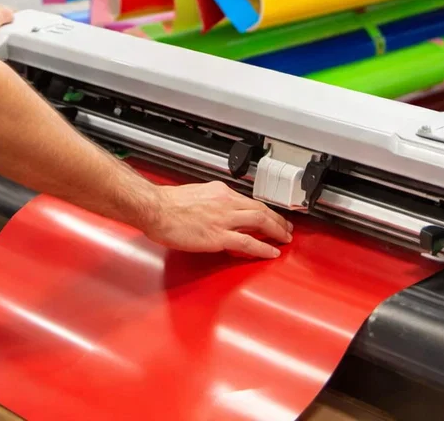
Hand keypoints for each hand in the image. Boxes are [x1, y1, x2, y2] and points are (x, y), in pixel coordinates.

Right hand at [142, 181, 292, 259]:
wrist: (156, 209)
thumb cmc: (168, 204)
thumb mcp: (195, 195)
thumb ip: (210, 203)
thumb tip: (216, 212)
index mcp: (220, 192)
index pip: (249, 201)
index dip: (264, 210)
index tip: (270, 216)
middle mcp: (226, 202)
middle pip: (261, 209)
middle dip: (277, 219)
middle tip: (286, 228)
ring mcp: (224, 219)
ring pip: (260, 221)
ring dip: (276, 231)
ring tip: (285, 238)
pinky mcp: (219, 236)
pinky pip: (248, 242)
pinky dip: (263, 247)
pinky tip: (271, 252)